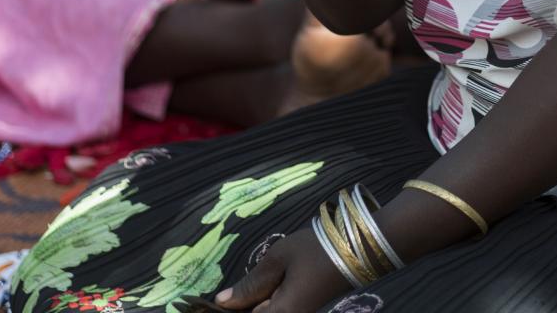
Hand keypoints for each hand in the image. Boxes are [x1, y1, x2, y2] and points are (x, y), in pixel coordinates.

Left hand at [214, 228, 349, 312]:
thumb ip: (250, 284)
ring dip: (250, 305)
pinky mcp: (304, 310)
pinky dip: (263, 304)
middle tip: (211, 299)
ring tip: (231, 294)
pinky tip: (255, 292)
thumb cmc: (317, 249)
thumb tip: (222, 301)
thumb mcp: (279, 259)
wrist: (360, 249)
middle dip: (235, 308)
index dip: (220, 311)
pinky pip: (276, 311)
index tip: (196, 305)